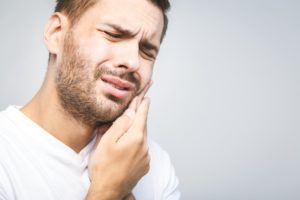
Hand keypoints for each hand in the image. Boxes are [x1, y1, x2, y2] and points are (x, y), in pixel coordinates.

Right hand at [86, 82, 151, 199]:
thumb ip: (121, 124)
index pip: (142, 116)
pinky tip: (127, 145)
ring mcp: (146, 157)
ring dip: (136, 131)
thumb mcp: (107, 140)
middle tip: (138, 106)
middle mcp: (145, 146)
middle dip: (140, 116)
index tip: (146, 97)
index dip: (143, 105)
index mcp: (136, 137)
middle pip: (143, 126)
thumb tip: (130, 112)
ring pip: (142, 138)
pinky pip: (142, 149)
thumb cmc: (104, 166)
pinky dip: (137, 144)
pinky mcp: (144, 165)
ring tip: (128, 128)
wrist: (108, 191)